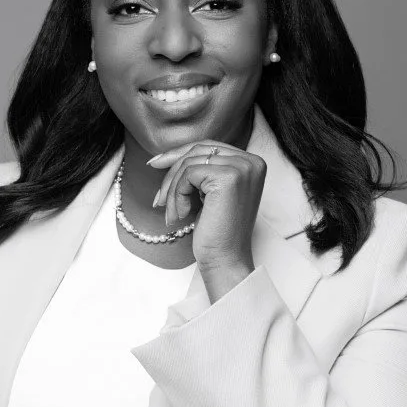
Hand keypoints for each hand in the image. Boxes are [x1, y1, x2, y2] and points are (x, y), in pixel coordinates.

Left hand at [146, 139, 265, 288]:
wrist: (224, 260)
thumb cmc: (216, 232)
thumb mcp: (208, 193)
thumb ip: (199, 170)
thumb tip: (163, 156)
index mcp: (251, 162)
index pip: (208, 146)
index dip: (179, 154)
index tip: (155, 164)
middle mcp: (251, 161)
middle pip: (197, 150)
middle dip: (172, 173)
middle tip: (158, 198)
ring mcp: (242, 168)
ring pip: (189, 163)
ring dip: (173, 190)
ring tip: (172, 214)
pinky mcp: (228, 177)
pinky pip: (188, 174)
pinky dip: (177, 195)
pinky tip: (181, 215)